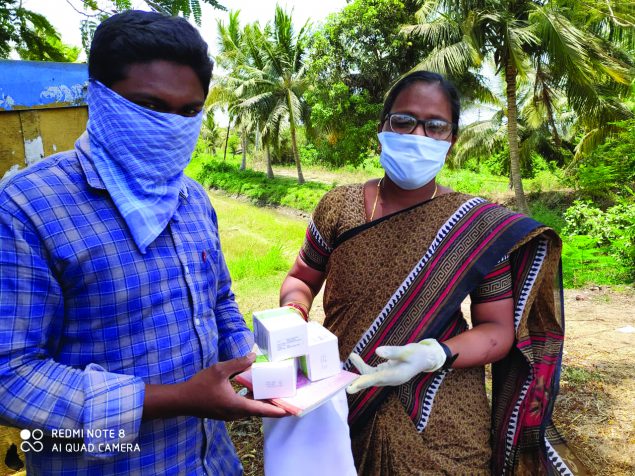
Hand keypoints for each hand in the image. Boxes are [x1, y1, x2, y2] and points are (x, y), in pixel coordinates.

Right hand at [144, 353, 288, 420]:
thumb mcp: (220, 370)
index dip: (277, 410)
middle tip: (287, 400)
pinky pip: (243, 407)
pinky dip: (251, 400)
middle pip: (259, 411)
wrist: (182, 399)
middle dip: (273, 406)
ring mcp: (229, 414)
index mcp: (236, 405)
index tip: (290, 411)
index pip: (261, 410)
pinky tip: (253, 390)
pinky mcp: (224, 412)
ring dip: (262, 403)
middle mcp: (235, 413)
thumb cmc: (200, 385)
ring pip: (250, 409)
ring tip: (274, 394)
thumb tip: (254, 356)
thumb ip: (238, 363)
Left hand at [346, 339, 446, 393]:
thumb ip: (393, 351)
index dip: (365, 382)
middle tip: (347, 387)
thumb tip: (377, 351)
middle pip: (372, 381)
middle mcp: (392, 379)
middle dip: (359, 383)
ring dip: (360, 368)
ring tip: (353, 356)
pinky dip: (363, 366)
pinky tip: (356, 357)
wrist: (426, 358)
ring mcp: (388, 376)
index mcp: (398, 376)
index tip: (353, 387)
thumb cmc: (418, 354)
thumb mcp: (408, 350)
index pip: (378, 379)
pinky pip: (372, 372)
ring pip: (371, 376)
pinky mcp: (386, 372)